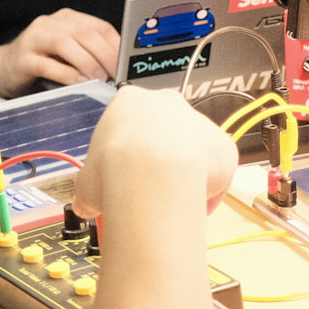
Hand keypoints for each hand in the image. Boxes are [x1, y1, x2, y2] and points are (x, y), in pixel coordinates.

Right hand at [0, 8, 120, 97]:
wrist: (0, 69)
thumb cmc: (41, 62)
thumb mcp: (67, 54)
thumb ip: (89, 54)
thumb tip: (120, 70)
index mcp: (66, 19)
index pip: (99, 27)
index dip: (116, 45)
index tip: (128, 65)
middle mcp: (50, 23)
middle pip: (85, 34)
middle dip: (105, 55)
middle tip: (117, 75)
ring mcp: (34, 39)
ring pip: (66, 44)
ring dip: (87, 63)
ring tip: (101, 79)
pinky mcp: (22, 59)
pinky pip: (48, 64)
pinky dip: (67, 75)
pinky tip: (80, 85)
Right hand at [72, 87, 238, 220]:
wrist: (150, 174)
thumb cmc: (112, 169)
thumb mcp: (86, 180)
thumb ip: (90, 188)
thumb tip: (85, 205)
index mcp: (130, 102)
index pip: (129, 126)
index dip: (126, 156)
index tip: (125, 176)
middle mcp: (168, 103)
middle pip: (165, 134)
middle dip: (158, 161)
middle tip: (147, 190)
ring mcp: (199, 121)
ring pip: (193, 152)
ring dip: (184, 175)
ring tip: (170, 203)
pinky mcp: (223, 145)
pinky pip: (216, 172)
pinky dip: (207, 191)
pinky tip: (191, 206)